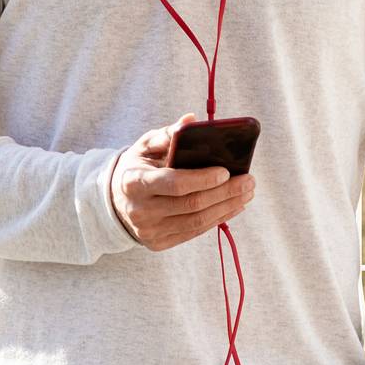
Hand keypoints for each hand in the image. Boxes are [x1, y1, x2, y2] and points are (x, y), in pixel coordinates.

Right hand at [109, 112, 255, 252]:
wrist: (116, 199)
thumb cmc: (138, 166)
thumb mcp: (145, 146)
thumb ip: (168, 134)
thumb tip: (191, 120)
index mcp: (134, 182)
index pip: (174, 183)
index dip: (202, 179)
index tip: (226, 171)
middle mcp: (140, 210)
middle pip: (191, 204)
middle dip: (225, 193)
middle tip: (249, 181)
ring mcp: (149, 231)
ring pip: (196, 222)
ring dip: (227, 207)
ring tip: (247, 193)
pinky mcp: (159, 243)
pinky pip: (194, 232)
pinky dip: (218, 219)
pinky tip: (233, 206)